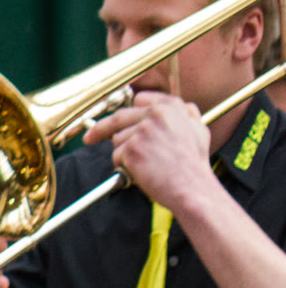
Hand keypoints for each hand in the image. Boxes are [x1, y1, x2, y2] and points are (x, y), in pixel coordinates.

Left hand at [84, 91, 215, 215]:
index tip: (116, 119)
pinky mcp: (131, 148)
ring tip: (146, 165)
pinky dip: (124, 167)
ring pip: (117, 140)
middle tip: (88, 138)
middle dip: (100, 128)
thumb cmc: (194, 164)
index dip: (128, 112)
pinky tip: (141, 172)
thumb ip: (187, 115)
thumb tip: (183, 107)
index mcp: (171, 107)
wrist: (191, 187)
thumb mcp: (198, 130)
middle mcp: (156, 114)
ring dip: (124, 154)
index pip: (140, 100)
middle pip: (118, 118)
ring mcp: (142, 130)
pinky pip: (117, 156)